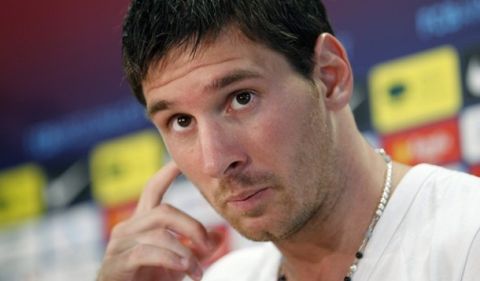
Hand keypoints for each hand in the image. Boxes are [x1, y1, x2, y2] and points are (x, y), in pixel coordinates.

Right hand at [97, 162, 219, 280]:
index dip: (166, 174)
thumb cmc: (148, 280)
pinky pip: (147, 253)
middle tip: (208, 246)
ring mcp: (119, 246)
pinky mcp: (116, 264)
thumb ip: (196, 249)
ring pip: (159, 233)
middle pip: (164, 211)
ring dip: (185, 252)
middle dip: (192, 226)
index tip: (180, 160)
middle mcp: (127, 229)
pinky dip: (171, 260)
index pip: (152, 190)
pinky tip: (184, 270)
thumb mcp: (178, 262)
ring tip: (196, 271)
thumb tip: (219, 237)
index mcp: (141, 224)